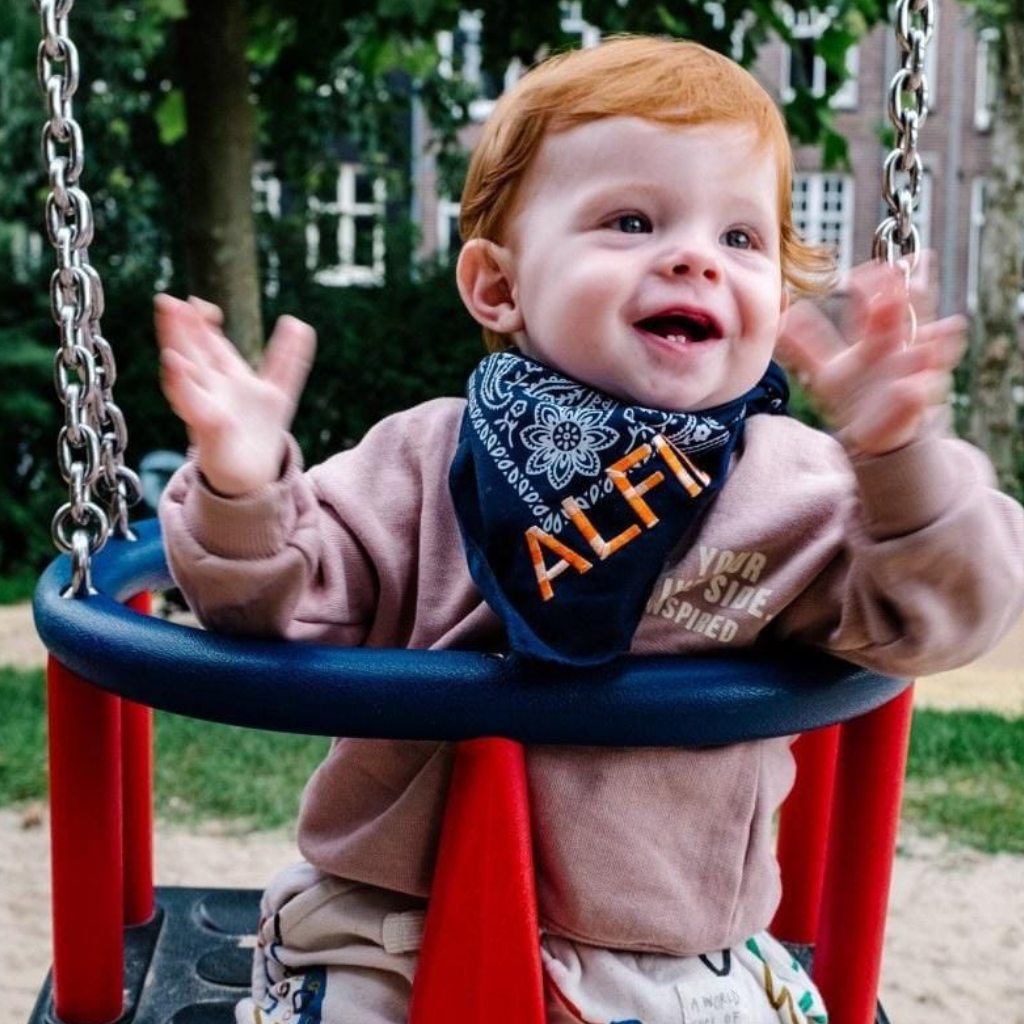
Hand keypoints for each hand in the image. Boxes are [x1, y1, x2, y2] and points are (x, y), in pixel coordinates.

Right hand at [155, 294, 315, 495]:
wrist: (250, 475)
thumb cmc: (259, 429)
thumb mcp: (279, 389)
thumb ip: (288, 359)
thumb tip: (299, 324)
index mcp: (227, 378)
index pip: (211, 345)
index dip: (202, 324)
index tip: (196, 303)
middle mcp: (211, 390)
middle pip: (192, 354)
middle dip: (180, 329)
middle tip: (169, 302)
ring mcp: (206, 409)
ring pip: (185, 375)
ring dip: (175, 352)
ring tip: (166, 329)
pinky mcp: (208, 430)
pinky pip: (194, 406)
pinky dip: (182, 385)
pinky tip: (174, 364)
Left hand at [777, 258, 965, 456]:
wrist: (871, 433)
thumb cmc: (853, 396)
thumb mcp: (826, 370)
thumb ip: (806, 345)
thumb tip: (784, 319)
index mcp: (877, 335)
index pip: (879, 300)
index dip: (874, 284)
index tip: (862, 274)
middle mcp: (899, 346)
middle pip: (912, 311)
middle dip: (912, 292)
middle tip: (908, 270)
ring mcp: (914, 369)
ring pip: (932, 346)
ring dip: (935, 336)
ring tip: (940, 327)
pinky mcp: (917, 398)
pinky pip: (923, 390)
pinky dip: (920, 386)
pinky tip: (913, 385)